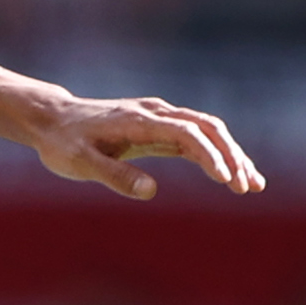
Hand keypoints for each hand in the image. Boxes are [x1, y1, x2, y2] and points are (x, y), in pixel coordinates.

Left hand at [28, 93, 263, 201]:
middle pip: (206, 128)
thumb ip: (114, 175)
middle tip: (249, 187)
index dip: (209, 154)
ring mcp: (159, 118)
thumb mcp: (79, 163)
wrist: (53, 121)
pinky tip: (230, 176)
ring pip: (207, 131)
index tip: (226, 179)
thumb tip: (152, 191)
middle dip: (231, 156)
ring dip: (231, 155)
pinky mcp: (158, 128)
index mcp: (139, 120)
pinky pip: (196, 138)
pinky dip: (216, 155)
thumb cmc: (63, 144)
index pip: (186, 132)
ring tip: (252, 186)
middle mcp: (155, 113)